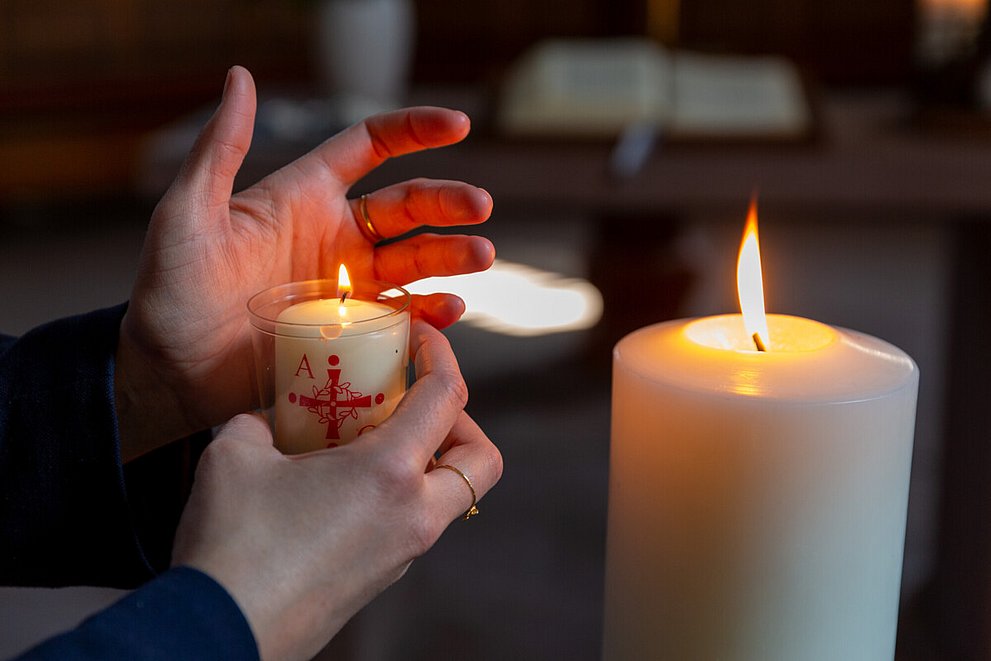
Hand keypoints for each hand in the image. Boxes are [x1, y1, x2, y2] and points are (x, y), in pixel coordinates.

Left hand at [115, 66, 493, 459]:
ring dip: (453, 255)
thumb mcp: (187, 213)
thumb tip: (241, 76)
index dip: (414, 132)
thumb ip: (220, 148)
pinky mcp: (353, 332)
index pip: (370, 147)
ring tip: (483, 256)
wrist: (170, 371)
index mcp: (304, 196)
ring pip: (417, 260)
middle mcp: (335, 235)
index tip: (458, 125)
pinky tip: (450, 307)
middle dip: (448, 202)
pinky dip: (433, 311)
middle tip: (479, 207)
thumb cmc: (170, 289)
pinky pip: (405, 316)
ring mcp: (349, 286)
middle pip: (409, 206)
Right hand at [171, 321, 501, 660]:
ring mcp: (402, 555)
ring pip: (449, 498)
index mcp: (390, 475)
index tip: (421, 337)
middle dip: (462, 421)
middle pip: (482, 459)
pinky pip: (412, 525)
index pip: (448, 396)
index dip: (441, 353)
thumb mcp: (234, 457)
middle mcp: (412, 518)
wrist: (218, 635)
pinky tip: (340, 487)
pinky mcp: (382, 580)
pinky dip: (397, 495)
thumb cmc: (231, 545)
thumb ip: (259, 422)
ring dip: (426, 461)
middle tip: (411, 405)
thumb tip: (266, 419)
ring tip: (365, 443)